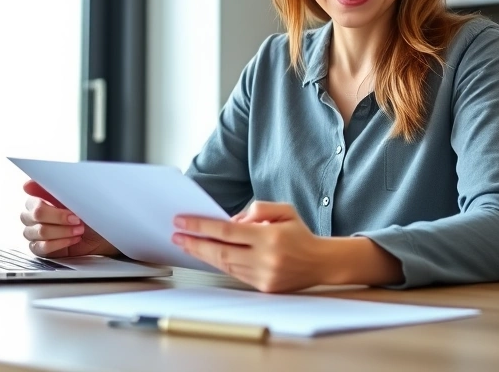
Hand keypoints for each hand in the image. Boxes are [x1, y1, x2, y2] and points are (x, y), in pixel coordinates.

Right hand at [19, 180, 118, 257]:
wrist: (104, 232)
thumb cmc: (89, 212)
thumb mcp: (76, 196)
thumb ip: (53, 188)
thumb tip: (27, 185)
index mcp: (38, 199)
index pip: (34, 202)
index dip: (53, 208)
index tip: (71, 209)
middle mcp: (34, 216)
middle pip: (34, 216)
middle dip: (59, 218)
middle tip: (77, 219)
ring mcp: (36, 233)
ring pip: (38, 232)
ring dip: (62, 231)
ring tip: (78, 230)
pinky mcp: (41, 249)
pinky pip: (41, 248)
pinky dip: (59, 243)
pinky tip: (73, 239)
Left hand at [172, 201, 327, 292]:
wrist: (321, 262)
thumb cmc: (300, 234)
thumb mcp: (284, 210)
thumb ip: (257, 209)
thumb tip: (231, 220)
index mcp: (269, 237)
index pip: (226, 231)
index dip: (201, 226)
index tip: (182, 222)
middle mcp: (266, 259)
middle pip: (220, 252)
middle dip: (195, 243)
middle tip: (177, 236)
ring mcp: (264, 276)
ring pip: (225, 265)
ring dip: (204, 255)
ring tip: (188, 245)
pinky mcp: (264, 288)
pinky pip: (235, 274)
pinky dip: (220, 264)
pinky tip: (209, 255)